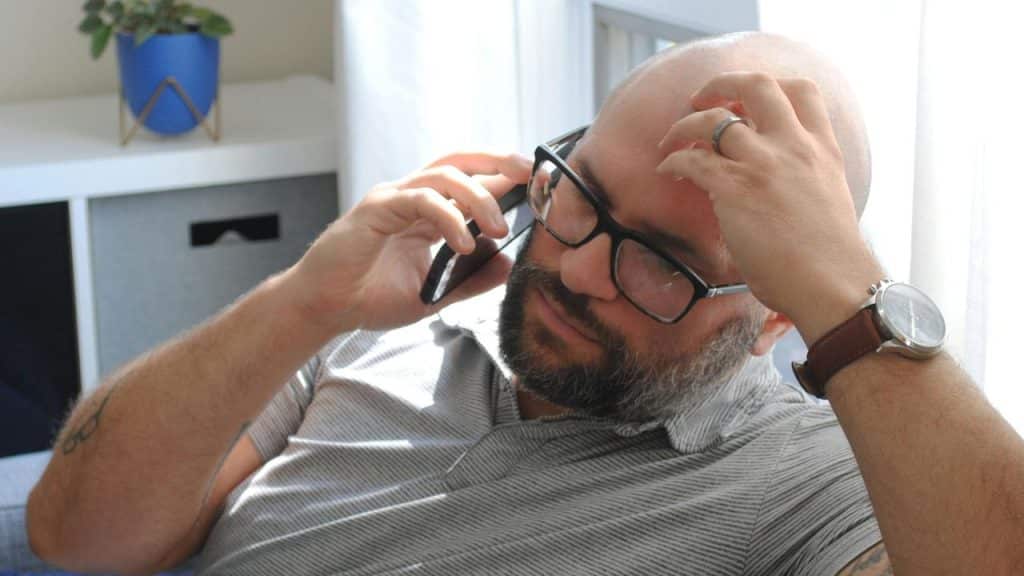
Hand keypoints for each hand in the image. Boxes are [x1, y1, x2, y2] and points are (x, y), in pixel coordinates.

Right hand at [285, 152, 532, 331]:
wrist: (326, 307)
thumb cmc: (370, 296)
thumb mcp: (434, 293)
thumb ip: (470, 280)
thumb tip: (507, 265)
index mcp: (427, 212)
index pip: (470, 180)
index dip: (503, 176)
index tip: (537, 184)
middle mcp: (412, 197)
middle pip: (460, 161)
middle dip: (498, 161)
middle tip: (529, 174)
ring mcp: (393, 198)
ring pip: (443, 176)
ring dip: (478, 197)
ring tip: (498, 227)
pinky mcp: (376, 208)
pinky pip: (420, 200)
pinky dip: (447, 217)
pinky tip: (464, 242)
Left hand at [655, 72, 882, 342]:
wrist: (833, 285)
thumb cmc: (830, 259)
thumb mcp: (827, 200)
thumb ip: (801, 178)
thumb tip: (767, 183)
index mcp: (822, 149)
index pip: (801, 91)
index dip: (770, 85)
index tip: (746, 99)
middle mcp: (794, 147)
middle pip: (757, 85)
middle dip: (722, 83)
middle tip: (701, 99)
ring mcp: (764, 165)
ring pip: (714, 119)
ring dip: (685, 124)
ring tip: (670, 140)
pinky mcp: (735, 189)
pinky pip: (692, 158)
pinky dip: (673, 159)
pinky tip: (668, 170)